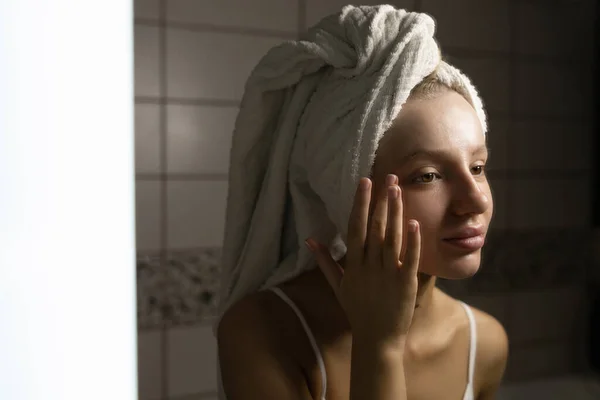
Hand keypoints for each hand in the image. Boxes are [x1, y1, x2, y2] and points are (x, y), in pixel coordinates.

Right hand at [305, 174, 420, 348]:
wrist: (377, 339)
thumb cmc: (357, 311)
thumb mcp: (338, 286)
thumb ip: (325, 262)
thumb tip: (310, 240)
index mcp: (353, 265)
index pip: (355, 228)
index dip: (359, 204)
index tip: (364, 183)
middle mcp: (369, 266)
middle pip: (374, 228)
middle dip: (380, 201)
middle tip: (388, 177)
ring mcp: (387, 275)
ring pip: (391, 238)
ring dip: (395, 213)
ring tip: (399, 190)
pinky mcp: (406, 284)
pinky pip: (409, 259)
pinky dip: (412, 241)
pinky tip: (414, 221)